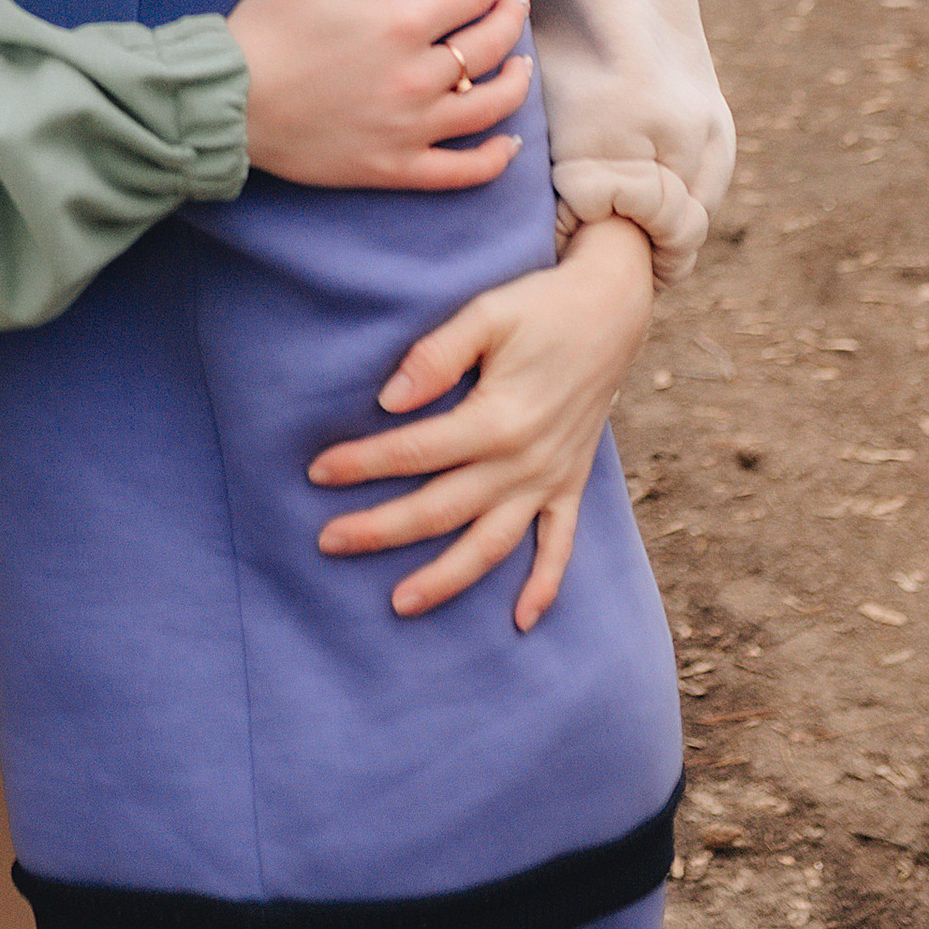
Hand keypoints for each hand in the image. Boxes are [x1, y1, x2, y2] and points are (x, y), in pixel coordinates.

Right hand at [227, 0, 530, 188]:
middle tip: (512, 5)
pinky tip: (509, 143)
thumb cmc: (266, 29)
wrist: (228, 103)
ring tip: (521, 65)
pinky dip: (494, 159)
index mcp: (400, 24)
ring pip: (489, 107)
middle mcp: (418, 78)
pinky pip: (462, 170)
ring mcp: (411, 128)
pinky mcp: (396, 167)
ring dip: (516, 81)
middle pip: (489, 46)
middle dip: (509, 19)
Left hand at [307, 211, 656, 626]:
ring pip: (492, 544)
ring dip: (446, 578)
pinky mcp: (571, 484)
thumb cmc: (541, 306)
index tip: (316, 472)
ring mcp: (550, 479)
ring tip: (400, 603)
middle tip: (327, 542)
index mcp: (498, 419)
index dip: (361, 463)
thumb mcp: (488, 313)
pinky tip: (519, 621)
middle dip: (380, 530)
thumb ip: (436, 354)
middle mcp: (524, 461)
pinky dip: (544, 586)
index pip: (414, 451)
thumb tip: (389, 400)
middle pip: (440, 509)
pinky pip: (560, 548)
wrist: (613, 308)